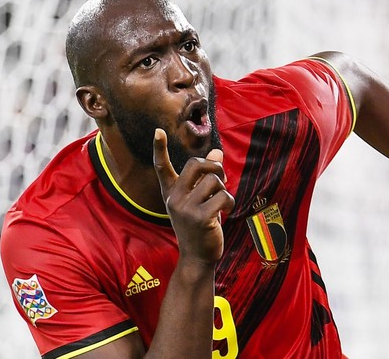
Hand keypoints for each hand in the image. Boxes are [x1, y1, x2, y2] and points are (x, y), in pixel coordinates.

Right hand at [153, 128, 233, 263]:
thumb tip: (217, 153)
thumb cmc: (200, 226)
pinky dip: (230, 203)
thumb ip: (206, 178)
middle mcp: (174, 199)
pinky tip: (226, 213)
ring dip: (224, 190)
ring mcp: (185, 209)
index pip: (162, 168)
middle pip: (196, 165)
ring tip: (221, 204)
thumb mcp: (199, 201)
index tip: (158, 131)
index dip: (159, 149)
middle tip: (220, 181)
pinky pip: (223, 197)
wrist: (197, 258)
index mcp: (171, 193)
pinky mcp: (200, 218)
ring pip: (214, 181)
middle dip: (214, 168)